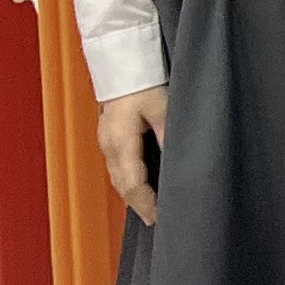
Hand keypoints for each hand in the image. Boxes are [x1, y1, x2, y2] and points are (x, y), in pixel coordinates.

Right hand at [97, 86, 168, 226]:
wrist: (123, 63)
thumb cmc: (143, 81)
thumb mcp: (162, 107)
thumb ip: (169, 134)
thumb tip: (178, 160)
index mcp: (120, 142)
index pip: (133, 183)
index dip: (146, 204)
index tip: (160, 218)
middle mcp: (109, 146)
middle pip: (123, 186)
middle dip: (140, 205)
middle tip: (158, 221)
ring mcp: (106, 142)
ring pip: (118, 178)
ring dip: (133, 195)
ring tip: (152, 210)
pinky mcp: (109, 137)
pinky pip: (117, 168)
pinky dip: (129, 182)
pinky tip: (142, 187)